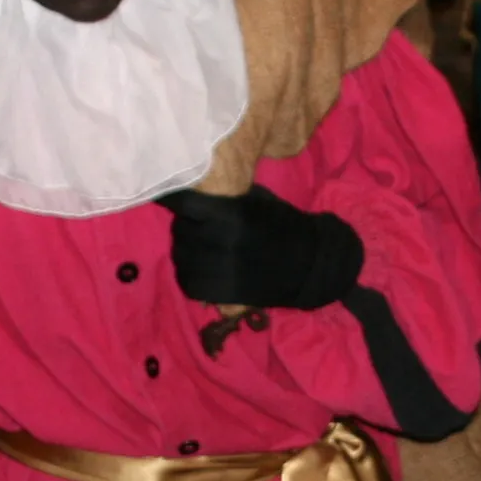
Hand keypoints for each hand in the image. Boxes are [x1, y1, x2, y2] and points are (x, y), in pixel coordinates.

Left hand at [161, 186, 364, 311]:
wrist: (310, 264)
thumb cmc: (284, 225)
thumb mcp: (258, 201)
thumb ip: (226, 196)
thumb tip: (194, 187)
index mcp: (232, 215)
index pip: (184, 204)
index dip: (174, 199)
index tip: (170, 195)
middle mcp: (223, 242)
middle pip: (181, 231)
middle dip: (184, 226)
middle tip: (194, 225)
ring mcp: (221, 270)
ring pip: (181, 257)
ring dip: (185, 251)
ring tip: (197, 248)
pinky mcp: (222, 293)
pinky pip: (189, 283)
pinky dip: (190, 276)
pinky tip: (199, 269)